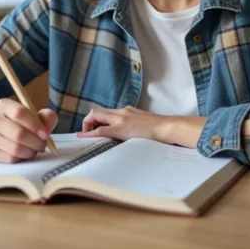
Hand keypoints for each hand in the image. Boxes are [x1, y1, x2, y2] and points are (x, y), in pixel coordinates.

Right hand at [0, 98, 57, 163]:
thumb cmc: (20, 121)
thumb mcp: (33, 113)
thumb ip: (46, 117)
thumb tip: (47, 129)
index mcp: (4, 105)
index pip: (19, 113)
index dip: (35, 125)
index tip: (45, 134)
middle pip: (19, 134)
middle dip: (36, 142)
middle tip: (43, 145)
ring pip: (16, 149)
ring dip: (31, 151)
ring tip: (35, 149)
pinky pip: (11, 158)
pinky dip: (22, 158)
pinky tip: (25, 153)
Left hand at [77, 107, 207, 146]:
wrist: (167, 127)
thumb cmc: (160, 129)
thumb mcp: (145, 124)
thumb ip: (135, 126)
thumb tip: (132, 136)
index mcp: (128, 111)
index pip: (107, 112)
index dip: (96, 120)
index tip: (92, 129)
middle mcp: (122, 112)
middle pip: (97, 111)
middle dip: (88, 122)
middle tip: (87, 134)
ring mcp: (121, 118)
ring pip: (96, 116)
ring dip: (87, 126)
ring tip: (86, 136)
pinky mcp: (121, 128)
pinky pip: (100, 130)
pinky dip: (89, 133)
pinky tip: (82, 137)